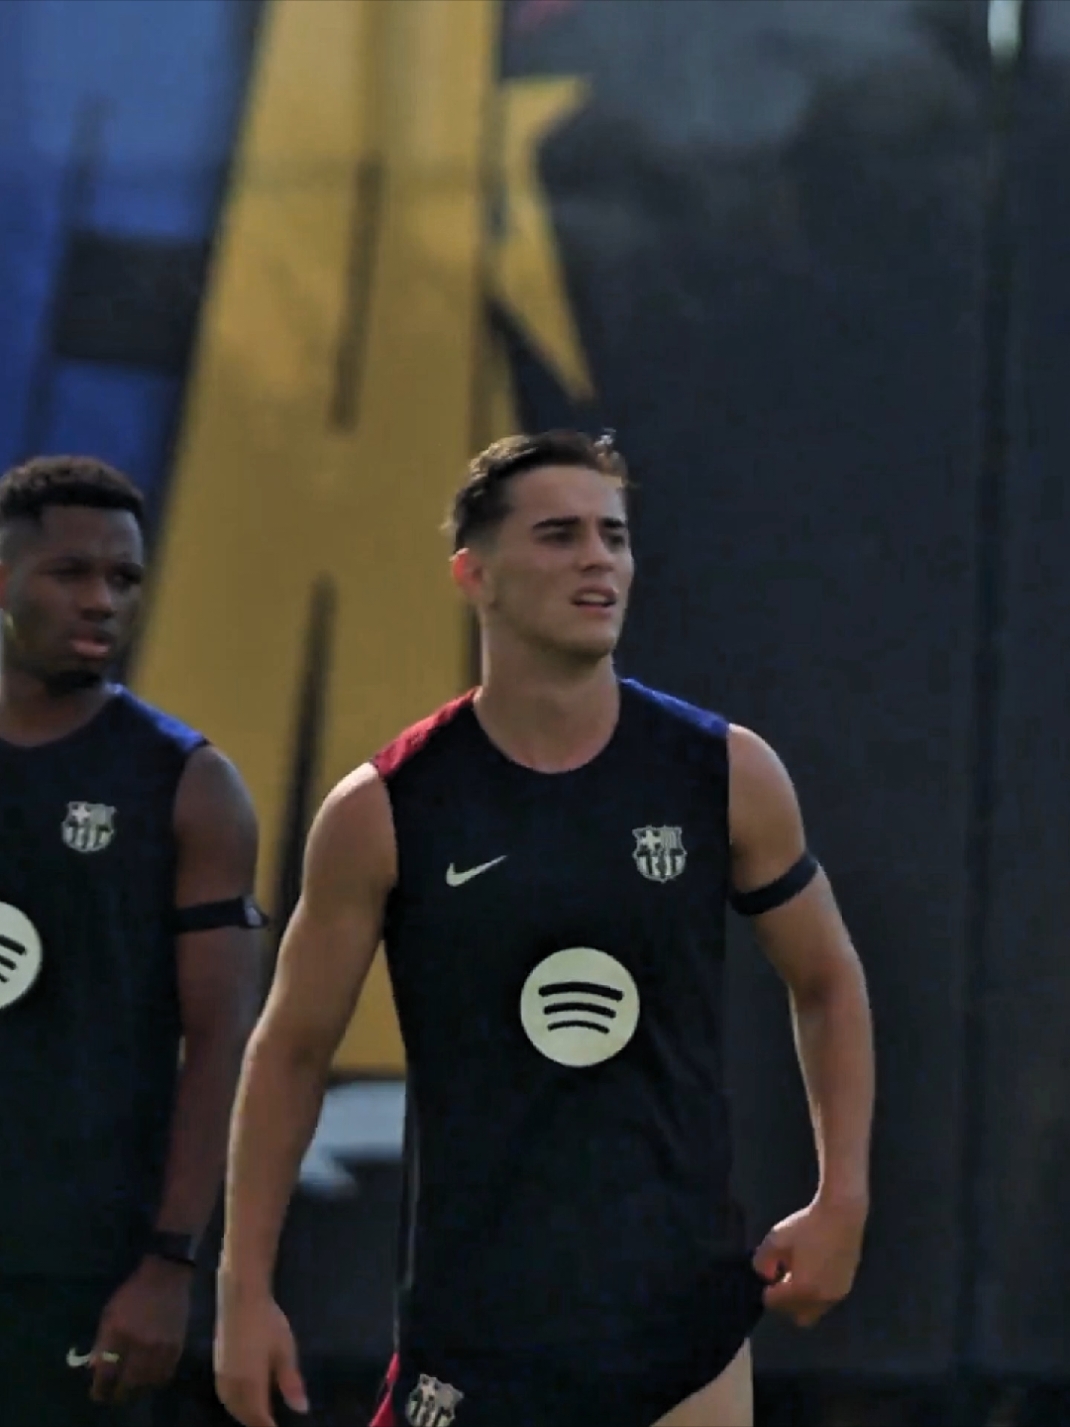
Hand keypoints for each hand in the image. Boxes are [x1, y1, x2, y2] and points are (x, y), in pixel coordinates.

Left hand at [88, 1255, 192, 1404]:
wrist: (166, 1276)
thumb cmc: (133, 1293)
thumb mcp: (110, 1313)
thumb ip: (102, 1341)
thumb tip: (96, 1368)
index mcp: (118, 1332)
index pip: (106, 1372)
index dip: (100, 1388)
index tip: (98, 1392)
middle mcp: (139, 1343)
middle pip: (127, 1383)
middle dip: (117, 1393)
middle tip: (113, 1393)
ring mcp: (160, 1346)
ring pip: (146, 1383)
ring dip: (136, 1389)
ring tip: (131, 1388)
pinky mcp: (176, 1346)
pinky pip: (165, 1375)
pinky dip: (155, 1381)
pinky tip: (149, 1378)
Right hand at [214, 1280, 307, 1426]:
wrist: (240, 1298)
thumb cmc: (267, 1322)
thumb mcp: (285, 1351)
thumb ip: (291, 1382)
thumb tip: (302, 1409)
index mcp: (250, 1385)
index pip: (259, 1419)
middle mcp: (232, 1386)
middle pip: (244, 1416)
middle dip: (257, 1423)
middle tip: (272, 1424)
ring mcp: (222, 1377)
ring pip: (232, 1407)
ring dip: (245, 1415)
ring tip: (260, 1417)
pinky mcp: (217, 1367)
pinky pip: (226, 1397)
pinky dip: (236, 1405)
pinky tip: (244, 1401)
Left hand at [752, 1194, 866, 1327]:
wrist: (842, 1214)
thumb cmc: (808, 1225)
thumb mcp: (776, 1239)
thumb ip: (763, 1261)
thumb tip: (765, 1275)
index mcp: (802, 1289)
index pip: (777, 1304)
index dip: (768, 1293)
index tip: (767, 1280)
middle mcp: (822, 1299)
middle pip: (798, 1315)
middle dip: (787, 1304)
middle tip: (781, 1283)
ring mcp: (837, 1294)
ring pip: (815, 1311)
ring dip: (803, 1301)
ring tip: (797, 1276)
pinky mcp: (847, 1286)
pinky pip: (826, 1302)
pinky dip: (817, 1294)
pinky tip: (813, 1272)